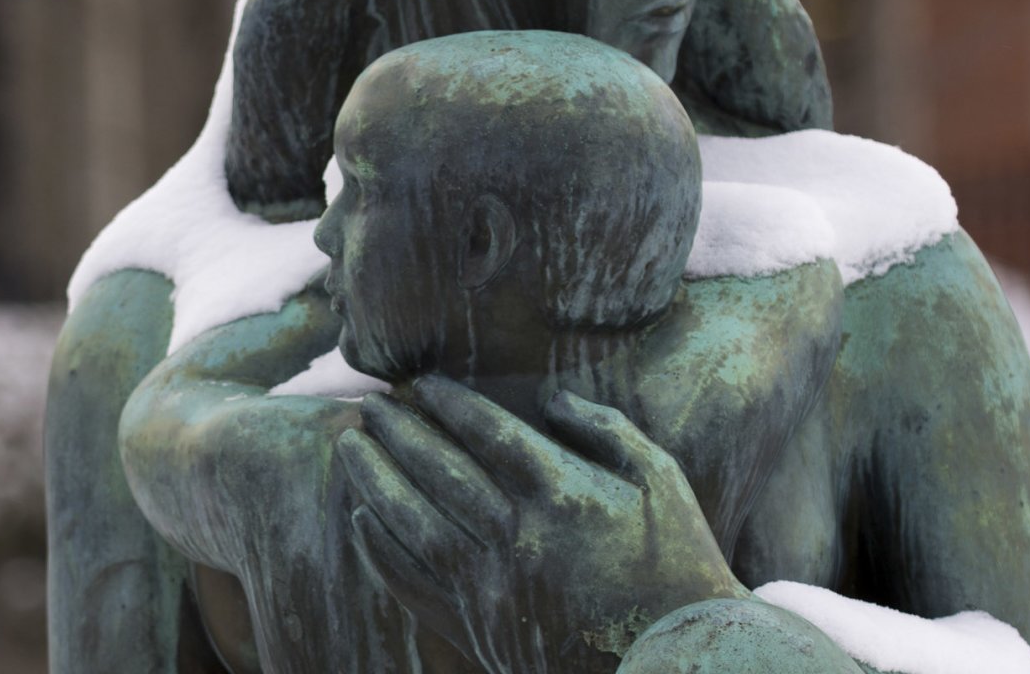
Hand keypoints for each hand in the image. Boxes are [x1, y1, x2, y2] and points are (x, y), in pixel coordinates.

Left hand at [339, 377, 743, 672]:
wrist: (678, 658)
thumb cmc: (679, 563)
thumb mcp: (662, 481)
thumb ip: (607, 429)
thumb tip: (551, 396)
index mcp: (564, 494)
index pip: (487, 433)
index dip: (447, 403)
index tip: (418, 383)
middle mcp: (520, 536)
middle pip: (440, 471)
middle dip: (398, 432)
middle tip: (368, 403)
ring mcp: (496, 585)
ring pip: (416, 522)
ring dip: (376, 480)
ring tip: (350, 446)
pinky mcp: (483, 627)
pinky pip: (418, 584)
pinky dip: (385, 553)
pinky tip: (362, 521)